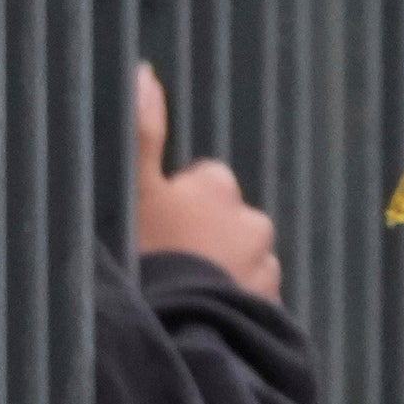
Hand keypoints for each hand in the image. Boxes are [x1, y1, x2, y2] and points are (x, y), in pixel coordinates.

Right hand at [133, 66, 281, 299]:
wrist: (176, 334)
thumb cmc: (146, 256)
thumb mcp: (132, 191)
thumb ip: (141, 131)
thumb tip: (145, 70)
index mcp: (218, 185)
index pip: (202, 182)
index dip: (174, 205)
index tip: (154, 229)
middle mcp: (253, 220)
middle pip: (224, 221)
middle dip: (204, 238)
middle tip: (168, 265)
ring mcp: (265, 266)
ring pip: (240, 260)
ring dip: (220, 271)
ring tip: (185, 295)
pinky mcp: (271, 307)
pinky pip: (250, 297)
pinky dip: (231, 302)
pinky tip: (203, 315)